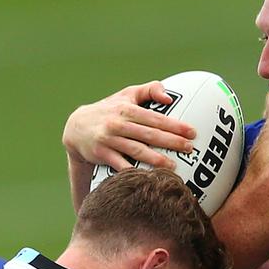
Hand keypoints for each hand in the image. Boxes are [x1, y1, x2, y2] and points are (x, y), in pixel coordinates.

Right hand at [62, 81, 194, 171]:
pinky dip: (133, 171)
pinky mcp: (101, 154)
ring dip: (155, 159)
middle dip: (171, 142)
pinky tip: (148, 178)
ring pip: (136, 150)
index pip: (155, 118)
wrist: (76, 128)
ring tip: (173, 167)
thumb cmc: (109, 110)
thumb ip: (149, 90)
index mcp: (127, 109)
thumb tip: (170, 98)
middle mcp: (118, 124)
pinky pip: (120, 165)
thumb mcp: (126, 94)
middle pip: (149, 134)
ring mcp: (109, 140)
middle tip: (189, 148)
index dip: (174, 125)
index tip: (192, 132)